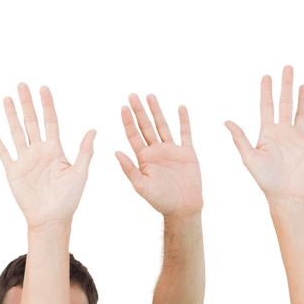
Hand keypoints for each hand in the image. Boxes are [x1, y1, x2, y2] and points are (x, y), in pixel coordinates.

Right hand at [0, 82, 96, 228]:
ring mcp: (25, 160)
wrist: (51, 219)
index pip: (50, 121)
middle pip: (31, 122)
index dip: (46, 105)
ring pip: (16, 133)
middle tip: (21, 85)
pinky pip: (3, 152)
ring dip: (11, 116)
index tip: (43, 88)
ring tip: (7, 99)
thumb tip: (94, 130)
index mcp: (55, 150)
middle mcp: (39, 151)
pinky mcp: (13, 171)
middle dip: (26, 104)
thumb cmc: (69, 199)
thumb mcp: (80, 173)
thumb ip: (85, 151)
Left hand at [113, 92, 203, 218]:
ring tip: (150, 96)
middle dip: (139, 111)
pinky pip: (186, 133)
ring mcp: (171, 150)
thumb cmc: (160, 200)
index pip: (133, 135)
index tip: (123, 107)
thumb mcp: (141, 186)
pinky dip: (184, 121)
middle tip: (132, 95)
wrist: (183, 209)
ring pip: (163, 126)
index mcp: (143, 158)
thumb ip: (129, 169)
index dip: (128, 121)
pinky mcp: (187, 153)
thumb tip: (116, 152)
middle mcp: (155, 151)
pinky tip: (181, 107)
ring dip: (157, 111)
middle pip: (145, 126)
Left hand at [223, 64, 303, 202]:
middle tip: (287, 67)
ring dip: (303, 100)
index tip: (266, 75)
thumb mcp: (249, 157)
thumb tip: (226, 120)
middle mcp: (283, 132)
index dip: (267, 91)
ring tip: (303, 85)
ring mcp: (299, 139)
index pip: (267, 106)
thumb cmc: (264, 179)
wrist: (285, 195)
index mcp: (267, 133)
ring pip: (302, 114)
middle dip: (286, 86)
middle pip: (285, 104)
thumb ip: (240, 138)